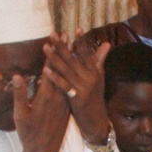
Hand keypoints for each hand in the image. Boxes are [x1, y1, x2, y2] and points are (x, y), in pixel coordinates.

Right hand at [14, 44, 70, 151]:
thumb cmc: (29, 134)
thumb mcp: (21, 115)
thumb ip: (20, 94)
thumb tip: (17, 76)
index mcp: (47, 97)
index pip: (52, 69)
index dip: (54, 53)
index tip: (57, 38)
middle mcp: (59, 98)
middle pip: (63, 70)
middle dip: (64, 51)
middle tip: (68, 35)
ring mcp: (64, 103)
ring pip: (68, 77)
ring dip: (70, 61)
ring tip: (73, 47)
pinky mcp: (66, 108)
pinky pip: (69, 87)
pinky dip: (71, 75)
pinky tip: (72, 68)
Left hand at [43, 30, 111, 144]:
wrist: (97, 123)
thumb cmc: (95, 100)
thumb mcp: (99, 80)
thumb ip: (99, 61)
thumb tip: (107, 44)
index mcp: (95, 73)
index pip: (88, 53)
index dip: (81, 41)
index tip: (76, 28)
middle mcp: (91, 78)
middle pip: (74, 59)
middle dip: (62, 46)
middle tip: (52, 34)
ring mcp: (84, 88)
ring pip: (67, 70)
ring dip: (55, 58)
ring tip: (45, 47)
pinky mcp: (77, 99)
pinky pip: (64, 86)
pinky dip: (54, 77)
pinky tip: (45, 70)